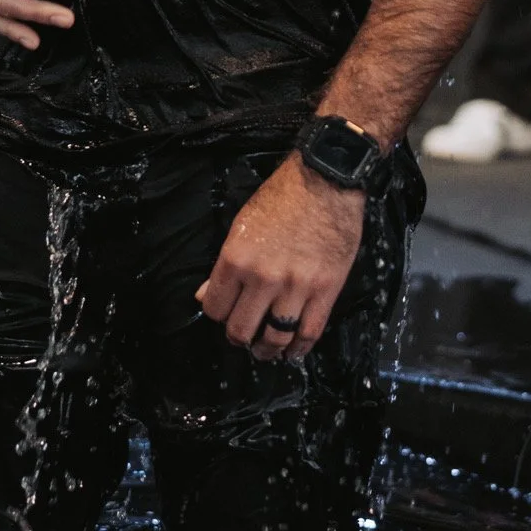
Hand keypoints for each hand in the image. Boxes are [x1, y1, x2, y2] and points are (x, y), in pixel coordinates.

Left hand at [196, 156, 365, 362]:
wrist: (325, 179)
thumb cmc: (282, 196)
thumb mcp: (242, 224)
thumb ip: (224, 266)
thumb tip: (205, 294)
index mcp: (236, 259)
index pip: (215, 308)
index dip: (218, 315)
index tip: (225, 314)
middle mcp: (262, 278)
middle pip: (241, 330)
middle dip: (239, 337)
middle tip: (244, 337)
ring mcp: (296, 287)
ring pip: (275, 338)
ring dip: (267, 351)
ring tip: (266, 351)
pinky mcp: (326, 291)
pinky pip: (310, 332)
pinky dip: (300, 349)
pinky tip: (294, 351)